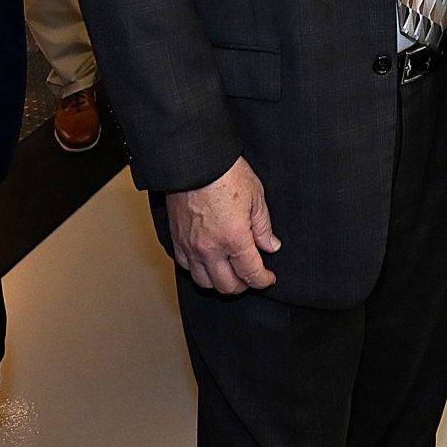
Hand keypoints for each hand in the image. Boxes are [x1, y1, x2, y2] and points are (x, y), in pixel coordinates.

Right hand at [161, 157, 279, 293]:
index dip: (263, 280)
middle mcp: (210, 248)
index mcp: (234, 238)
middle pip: (227, 286)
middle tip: (251, 276)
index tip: (268, 278)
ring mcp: (190, 246)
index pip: (251, 274)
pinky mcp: (176, 239)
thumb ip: (263, 227)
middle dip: (244, 285)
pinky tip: (208, 262)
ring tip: (230, 272)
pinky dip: (199, 270)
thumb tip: (270, 245)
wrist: (195, 160)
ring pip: (204, 282)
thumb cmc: (225, 173)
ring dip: (220, 282)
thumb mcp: (256, 197)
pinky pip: (185, 267)